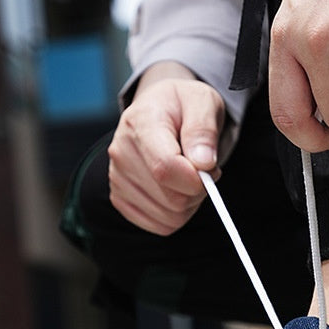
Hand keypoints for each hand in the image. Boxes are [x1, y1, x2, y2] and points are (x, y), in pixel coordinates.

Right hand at [108, 62, 224, 234]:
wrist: (160, 110)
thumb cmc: (183, 107)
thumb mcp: (202, 102)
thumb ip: (204, 130)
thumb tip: (203, 163)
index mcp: (140, 123)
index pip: (165, 168)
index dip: (196, 179)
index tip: (211, 169)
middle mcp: (121, 153)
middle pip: (170, 198)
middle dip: (197, 190)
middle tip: (202, 169)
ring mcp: (117, 178)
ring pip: (168, 217)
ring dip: (189, 204)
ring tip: (188, 177)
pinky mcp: (121, 198)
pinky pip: (160, 226)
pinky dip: (176, 215)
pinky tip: (176, 190)